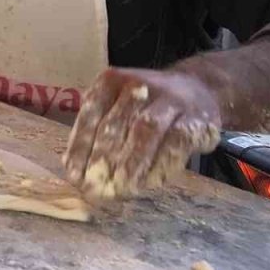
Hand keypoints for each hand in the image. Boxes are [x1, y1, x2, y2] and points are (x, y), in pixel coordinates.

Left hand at [63, 66, 222, 199]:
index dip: (80, 145)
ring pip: (144, 131)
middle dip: (102, 159)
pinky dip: (159, 166)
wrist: (199, 90)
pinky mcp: (195, 120)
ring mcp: (168, 100)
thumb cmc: (146, 106)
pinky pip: (174, 144)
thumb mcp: (117, 106)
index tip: (73, 175)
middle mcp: (138, 84)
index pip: (91, 113)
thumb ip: (95, 131)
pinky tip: (147, 184)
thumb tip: (70, 169)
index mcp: (112, 80)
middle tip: (94, 188)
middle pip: (115, 124)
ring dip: (129, 164)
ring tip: (118, 189)